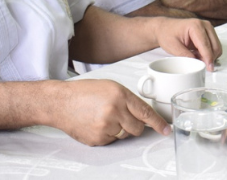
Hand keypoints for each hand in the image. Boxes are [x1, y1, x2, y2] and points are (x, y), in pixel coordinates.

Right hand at [51, 79, 169, 145]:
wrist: (61, 102)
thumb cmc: (84, 92)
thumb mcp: (111, 87)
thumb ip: (128, 100)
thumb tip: (142, 114)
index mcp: (120, 95)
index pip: (145, 112)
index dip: (158, 123)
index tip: (165, 129)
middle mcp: (114, 111)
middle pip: (137, 128)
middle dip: (135, 125)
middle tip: (122, 117)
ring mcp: (106, 126)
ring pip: (125, 135)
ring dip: (120, 128)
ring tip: (104, 117)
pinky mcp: (98, 139)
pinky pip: (112, 140)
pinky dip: (108, 134)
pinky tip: (97, 123)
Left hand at [153, 18, 221, 70]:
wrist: (164, 28)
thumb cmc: (167, 34)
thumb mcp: (173, 47)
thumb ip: (185, 56)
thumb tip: (196, 64)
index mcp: (195, 26)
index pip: (206, 45)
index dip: (208, 58)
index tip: (209, 68)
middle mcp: (204, 25)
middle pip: (215, 46)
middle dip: (209, 58)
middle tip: (198, 64)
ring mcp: (208, 28)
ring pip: (216, 47)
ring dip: (209, 56)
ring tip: (195, 57)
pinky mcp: (208, 32)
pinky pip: (214, 46)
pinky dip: (208, 53)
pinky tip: (198, 54)